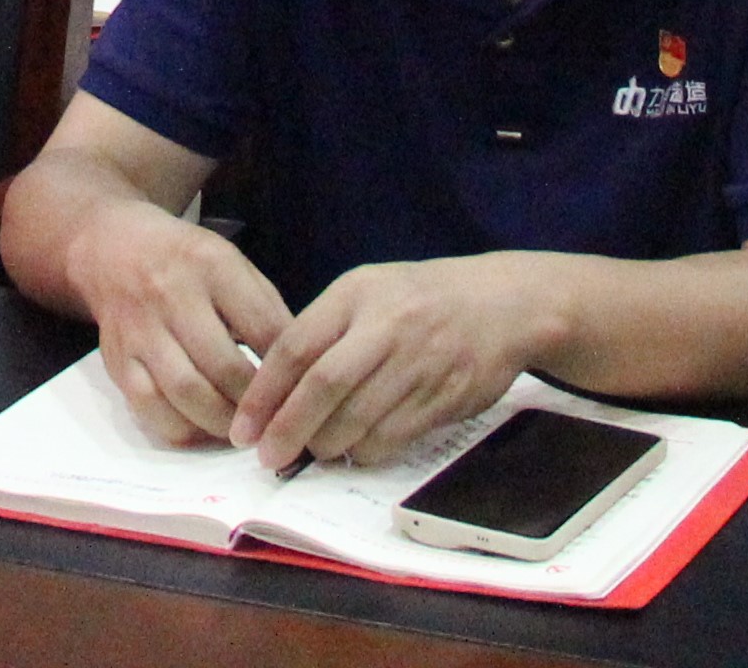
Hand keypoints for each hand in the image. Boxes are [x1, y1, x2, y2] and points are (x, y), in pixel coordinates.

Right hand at [65, 202, 295, 450]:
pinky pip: (149, 408)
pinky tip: (203, 430)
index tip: (305, 394)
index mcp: (212, 265)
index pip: (261, 326)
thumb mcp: (233, 264)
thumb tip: (300, 368)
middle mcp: (171, 294)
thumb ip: (265, 310)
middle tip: (276, 423)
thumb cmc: (187, 262)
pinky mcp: (117, 359)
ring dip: (222, 423)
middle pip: (223, 366)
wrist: (113, 249)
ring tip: (244, 433)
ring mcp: (139, 329)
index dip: (288, 368)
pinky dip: (181, 429)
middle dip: (256, 405)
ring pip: (185, 392)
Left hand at [232, 254, 560, 472]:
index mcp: (357, 294)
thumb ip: (324, 329)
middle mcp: (386, 327)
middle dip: (288, 430)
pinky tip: (354, 450)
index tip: (243, 427)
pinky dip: (365, 452)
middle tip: (267, 457)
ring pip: (357, 420)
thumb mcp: (368, 291)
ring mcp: (418, 364)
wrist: (504, 304)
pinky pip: (392, 438)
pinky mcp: (443, 398)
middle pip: (323, 388)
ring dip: (325, 446)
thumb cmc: (423, 299)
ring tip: (310, 453)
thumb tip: (275, 388)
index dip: (264, 393)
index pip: (296, 347)